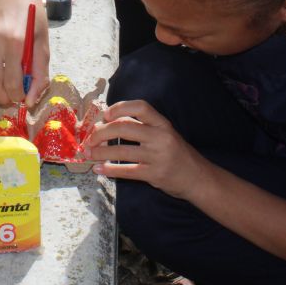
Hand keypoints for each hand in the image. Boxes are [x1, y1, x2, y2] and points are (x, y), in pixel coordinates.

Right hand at [0, 0, 48, 107]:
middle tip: (14, 100)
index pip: (12, 82)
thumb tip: (31, 101)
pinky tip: (3, 74)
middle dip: (3, 98)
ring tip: (9, 90)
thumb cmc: (34, 16)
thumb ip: (39, 74)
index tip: (26, 99)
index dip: (19, 96)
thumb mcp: (42, 44)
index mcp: (15, 42)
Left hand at [84, 100, 210, 199]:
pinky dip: (109, 170)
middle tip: (90, 139)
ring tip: (89, 154)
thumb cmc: (176, 154)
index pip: (140, 106)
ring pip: (122, 150)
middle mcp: (160, 137)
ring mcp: (158, 156)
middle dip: (101, 132)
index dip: (120, 107)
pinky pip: (127, 171)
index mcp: (163, 123)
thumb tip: (107, 124)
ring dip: (100, 152)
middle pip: (124, 127)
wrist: (197, 178)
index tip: (105, 115)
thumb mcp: (165, 134)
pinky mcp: (154, 175)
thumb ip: (142, 127)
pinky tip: (99, 169)